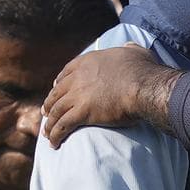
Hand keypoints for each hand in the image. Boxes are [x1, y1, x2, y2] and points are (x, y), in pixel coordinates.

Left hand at [42, 43, 181, 147]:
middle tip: (46, 113)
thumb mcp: (136, 52)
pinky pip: (63, 126)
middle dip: (49, 104)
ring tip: (47, 134)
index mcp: (88, 62)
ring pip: (56, 111)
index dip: (58, 83)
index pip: (66, 72)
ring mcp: (78, 95)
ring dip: (49, 123)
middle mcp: (78, 77)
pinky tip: (53, 144)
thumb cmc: (143, 70)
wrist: (143, 87)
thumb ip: (129, 48)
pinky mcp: (82, 113)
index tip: (55, 89)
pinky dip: (55, 135)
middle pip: (57, 92)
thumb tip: (129, 46)